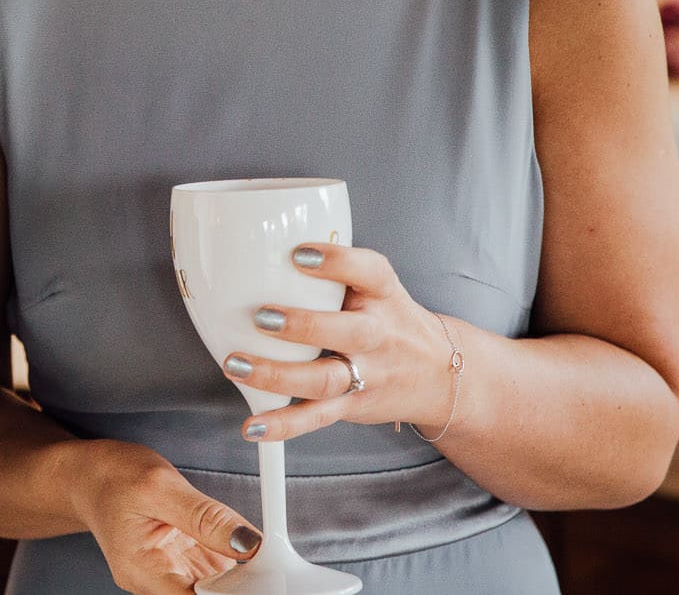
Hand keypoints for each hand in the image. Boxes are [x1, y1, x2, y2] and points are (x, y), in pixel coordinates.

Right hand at [67, 440, 261, 594]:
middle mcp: (154, 583)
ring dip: (239, 577)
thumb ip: (206, 516)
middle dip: (239, 586)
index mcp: (143, 571)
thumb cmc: (112, 476)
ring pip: (215, 591)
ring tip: (254, 557)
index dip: (230, 594)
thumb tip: (249, 542)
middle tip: (264, 567)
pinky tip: (241, 550)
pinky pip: (212, 574)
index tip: (260, 578)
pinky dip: (231, 564)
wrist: (87, 476)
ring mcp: (166, 577)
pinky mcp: (178, 566)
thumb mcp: (160, 485)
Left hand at [223, 242, 457, 443]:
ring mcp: (367, 373)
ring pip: (325, 379)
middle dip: (303, 326)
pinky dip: (284, 424)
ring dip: (278, 375)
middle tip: (261, 317)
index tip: (298, 253)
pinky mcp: (353, 405)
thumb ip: (336, 273)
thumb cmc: (392, 320)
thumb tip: (267, 253)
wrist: (442, 375)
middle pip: (347, 332)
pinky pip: (317, 417)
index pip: (368, 271)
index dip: (336, 261)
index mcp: (384, 294)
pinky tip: (254, 425)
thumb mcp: (378, 287)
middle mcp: (378, 334)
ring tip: (237, 364)